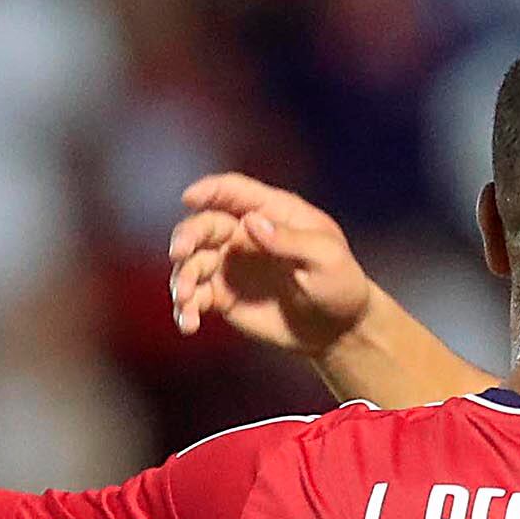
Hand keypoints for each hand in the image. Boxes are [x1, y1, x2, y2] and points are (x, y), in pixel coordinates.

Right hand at [169, 173, 374, 353]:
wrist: (338, 328)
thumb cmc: (340, 284)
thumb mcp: (325, 259)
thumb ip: (289, 239)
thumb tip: (251, 222)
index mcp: (271, 212)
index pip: (233, 192)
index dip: (209, 190)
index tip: (189, 198)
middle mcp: (243, 234)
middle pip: (204, 225)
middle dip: (187, 236)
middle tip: (180, 252)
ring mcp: (230, 264)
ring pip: (193, 262)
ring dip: (183, 277)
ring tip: (187, 299)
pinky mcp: (223, 296)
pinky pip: (197, 298)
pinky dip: (187, 309)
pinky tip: (189, 323)